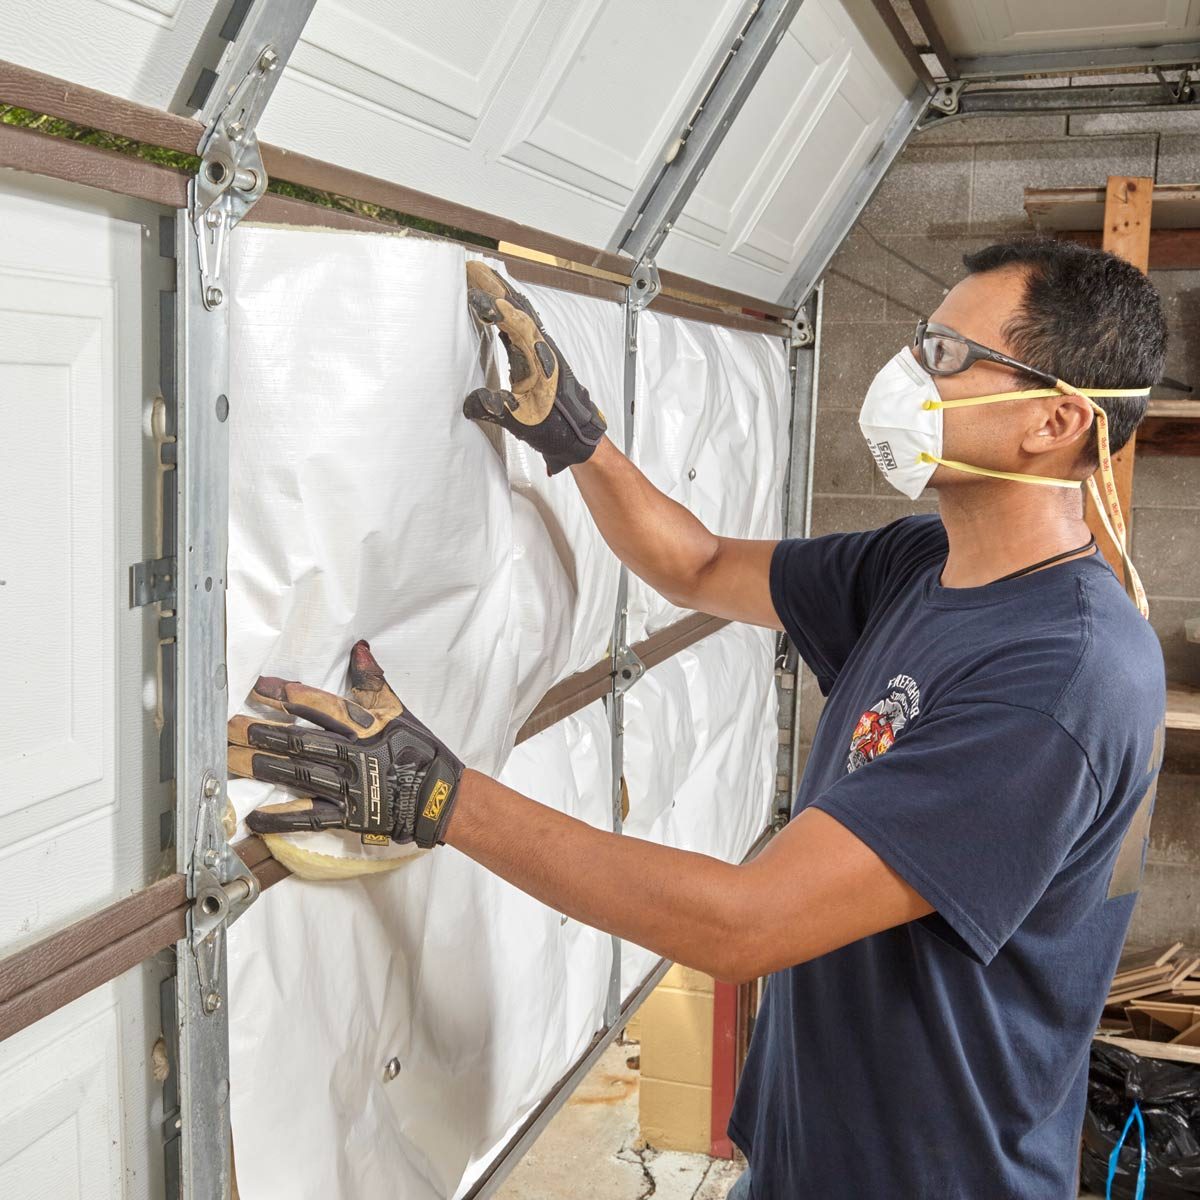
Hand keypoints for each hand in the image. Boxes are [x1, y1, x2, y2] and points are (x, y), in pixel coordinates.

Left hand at [228, 641, 463, 848]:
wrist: (438, 796)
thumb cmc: (418, 752)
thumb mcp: (399, 711)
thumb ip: (373, 682)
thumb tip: (359, 649)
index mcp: (364, 727)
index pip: (320, 706)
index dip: (288, 695)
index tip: (260, 687)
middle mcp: (351, 755)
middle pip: (297, 741)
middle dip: (260, 732)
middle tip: (227, 726)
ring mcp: (346, 786)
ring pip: (295, 773)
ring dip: (259, 766)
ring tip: (227, 759)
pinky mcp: (346, 814)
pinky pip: (309, 817)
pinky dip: (281, 818)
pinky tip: (255, 817)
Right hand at [464, 261, 606, 474]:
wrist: (578, 437)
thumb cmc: (557, 429)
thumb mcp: (523, 423)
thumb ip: (497, 410)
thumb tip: (471, 402)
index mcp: (541, 360)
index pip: (516, 323)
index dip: (496, 307)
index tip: (474, 295)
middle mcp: (543, 348)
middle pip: (518, 307)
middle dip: (495, 287)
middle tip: (471, 269)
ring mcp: (542, 349)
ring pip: (520, 312)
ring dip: (500, 293)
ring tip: (478, 278)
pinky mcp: (538, 355)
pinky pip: (521, 324)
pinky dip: (506, 310)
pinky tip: (494, 308)